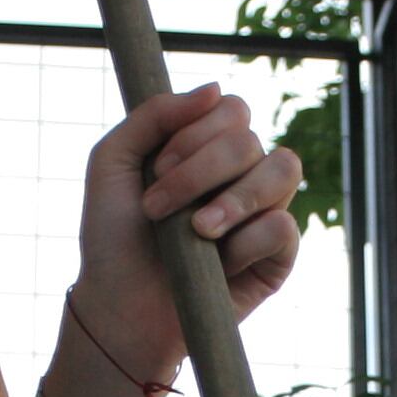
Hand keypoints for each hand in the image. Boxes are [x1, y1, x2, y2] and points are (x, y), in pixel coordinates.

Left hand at [75, 84, 303, 375]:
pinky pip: (283, 227)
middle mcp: (240, 176)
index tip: (157, 168)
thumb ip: (154, 115)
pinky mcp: (276, 259)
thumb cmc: (113, 238)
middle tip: (159, 206)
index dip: (197, 132)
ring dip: (233, 197)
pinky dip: (247, 240)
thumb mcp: (113, 162)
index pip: (232, 110)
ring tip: (198, 231)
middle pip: (250, 139)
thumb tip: (215, 88)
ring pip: (283, 170)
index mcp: (207, 150)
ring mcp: (262, 215)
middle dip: (200, 170)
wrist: (119, 307)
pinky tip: (220, 263)